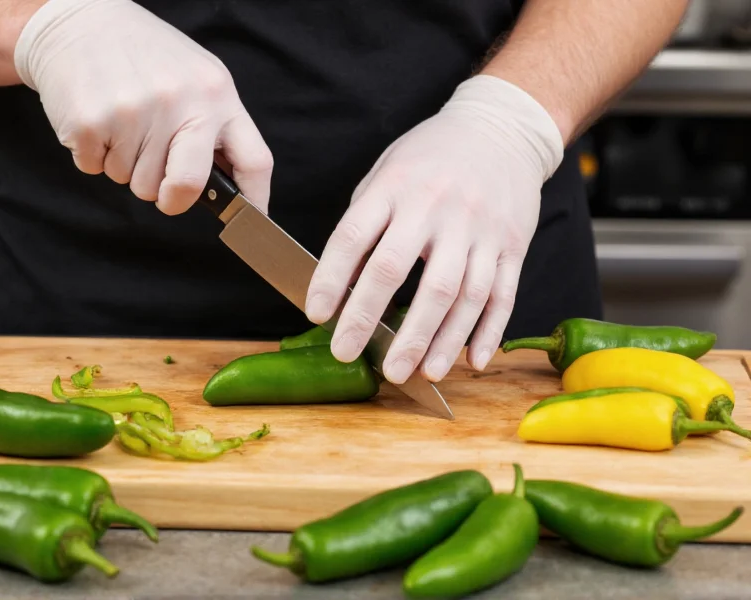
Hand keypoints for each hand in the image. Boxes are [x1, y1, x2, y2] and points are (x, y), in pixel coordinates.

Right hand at [13, 0, 272, 213]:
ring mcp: (135, 112)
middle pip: (186, 187)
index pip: (253, 160)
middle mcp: (180, 102)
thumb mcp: (196, 78)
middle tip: (159, 183)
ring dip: (126, 165)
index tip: (249, 223)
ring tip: (122, 123)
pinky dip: (94, 155)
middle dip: (172, 198)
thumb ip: (214, 126)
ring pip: (136, 184)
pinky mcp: (92, 122)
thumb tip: (228, 185)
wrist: (80, 19)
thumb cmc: (144, 55)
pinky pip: (97, 170)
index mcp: (217, 94)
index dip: (254, 200)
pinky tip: (99, 121)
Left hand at [305, 75, 563, 382]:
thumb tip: (342, 285)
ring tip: (413, 374)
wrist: (501, 129)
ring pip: (457, 294)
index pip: (354, 236)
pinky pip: (502, 295)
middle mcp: (437, 208)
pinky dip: (488, 332)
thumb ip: (364, 223)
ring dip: (435, 340)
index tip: (316, 314)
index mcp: (396, 188)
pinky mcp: (512, 246)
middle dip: (371, 319)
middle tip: (349, 355)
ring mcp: (479, 228)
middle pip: (401, 272)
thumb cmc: (431, 158)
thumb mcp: (387, 174)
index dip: (332, 278)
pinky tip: (472, 361)